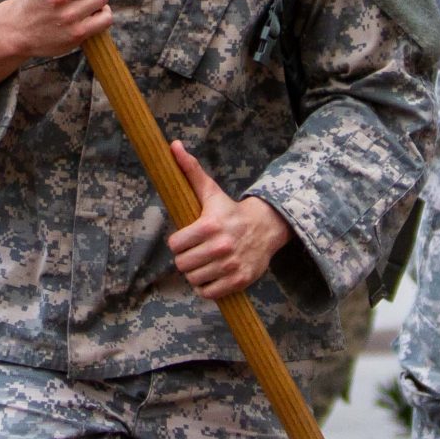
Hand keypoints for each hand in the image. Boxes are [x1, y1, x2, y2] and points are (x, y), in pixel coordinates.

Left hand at [166, 142, 291, 300]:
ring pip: (194, 280)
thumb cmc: (231, 210)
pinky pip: (209, 293)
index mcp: (210, 225)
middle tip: (195, 252)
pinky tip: (212, 275)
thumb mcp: (211, 191)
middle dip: (186, 259)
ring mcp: (230, 265)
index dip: (178, 243)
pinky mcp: (239, 281)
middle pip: (183, 265)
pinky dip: (207, 287)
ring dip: (196, 274)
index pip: (175, 245)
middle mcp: (221, 247)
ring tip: (204, 263)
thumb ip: (190, 170)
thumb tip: (173, 146)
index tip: (186, 239)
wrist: (266, 227)